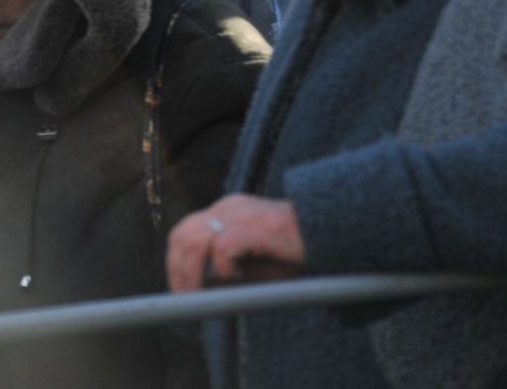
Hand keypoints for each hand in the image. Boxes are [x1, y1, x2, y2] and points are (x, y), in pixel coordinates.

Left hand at [166, 194, 306, 291]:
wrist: (331, 233)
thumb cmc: (293, 250)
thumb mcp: (252, 258)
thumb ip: (223, 266)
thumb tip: (198, 289)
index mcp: (228, 209)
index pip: (184, 232)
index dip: (176, 264)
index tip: (184, 291)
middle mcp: (231, 206)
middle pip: (181, 235)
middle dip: (178, 272)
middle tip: (189, 299)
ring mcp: (243, 213)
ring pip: (194, 241)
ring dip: (193, 274)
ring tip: (207, 294)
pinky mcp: (257, 225)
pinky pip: (223, 248)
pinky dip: (223, 269)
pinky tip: (239, 279)